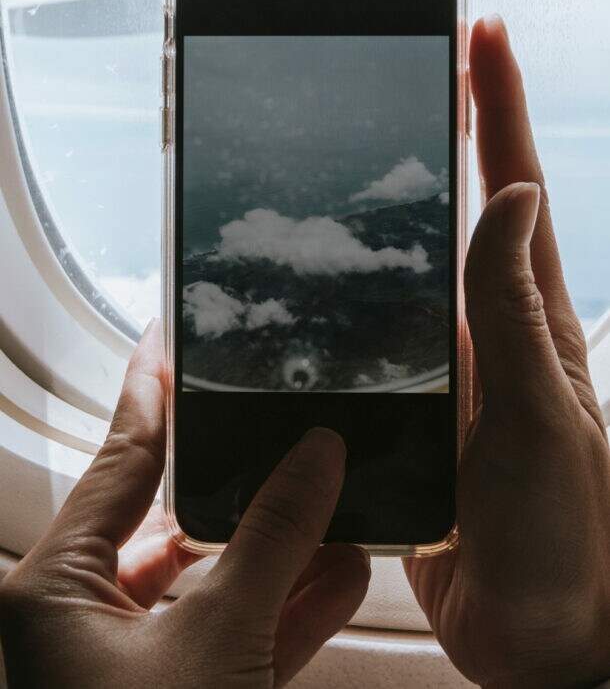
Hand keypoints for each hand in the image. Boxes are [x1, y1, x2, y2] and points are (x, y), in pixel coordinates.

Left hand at [0, 320, 369, 687]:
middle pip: (171, 518)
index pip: (118, 458)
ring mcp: (128, 663)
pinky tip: (339, 577)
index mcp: (54, 590)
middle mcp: (81, 619)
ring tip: (332, 502)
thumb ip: (271, 542)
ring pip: (211, 582)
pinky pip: (233, 635)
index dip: (150, 389)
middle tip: (278, 427)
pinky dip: (286, 610)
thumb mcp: (215, 640)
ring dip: (279, 551)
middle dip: (240, 481)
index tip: (168, 336)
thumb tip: (317, 457)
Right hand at [404, 16, 609, 687]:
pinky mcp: (414, 409)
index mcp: (532, 321)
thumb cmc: (564, 537)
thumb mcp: (544, 419)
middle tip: (413, 68)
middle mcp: (491, 331)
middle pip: (464, 211)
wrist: (535, 630)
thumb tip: (512, 199)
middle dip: (447, 132)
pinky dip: (355, 296)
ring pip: (417, 268)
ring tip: (347, 155)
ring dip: (392, 208)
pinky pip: (380, 335)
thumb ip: (517, 317)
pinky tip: (321, 281)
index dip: (499, 108)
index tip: (482, 34)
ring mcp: (451, 368)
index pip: (515, 189)